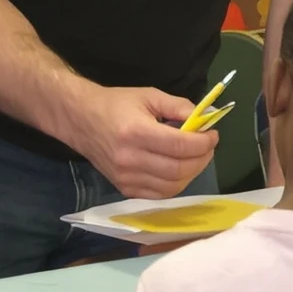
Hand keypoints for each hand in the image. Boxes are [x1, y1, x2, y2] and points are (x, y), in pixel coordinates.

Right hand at [75, 83, 218, 199]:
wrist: (80, 119)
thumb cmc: (115, 104)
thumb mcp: (149, 96)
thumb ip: (179, 107)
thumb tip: (207, 118)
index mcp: (137, 132)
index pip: (181, 145)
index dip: (204, 143)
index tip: (212, 135)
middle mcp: (130, 159)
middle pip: (179, 169)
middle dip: (202, 158)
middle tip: (207, 147)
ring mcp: (126, 177)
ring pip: (172, 186)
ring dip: (191, 173)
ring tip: (195, 157)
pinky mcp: (124, 188)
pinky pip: (159, 195)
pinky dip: (175, 185)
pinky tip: (178, 170)